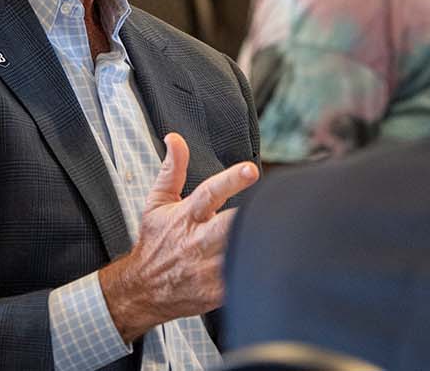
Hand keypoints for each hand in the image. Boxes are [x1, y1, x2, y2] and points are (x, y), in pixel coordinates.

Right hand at [98, 133, 257, 340]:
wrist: (142, 289)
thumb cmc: (155, 243)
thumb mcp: (157, 203)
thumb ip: (171, 170)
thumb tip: (175, 138)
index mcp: (187, 216)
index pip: (209, 193)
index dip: (231, 181)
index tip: (251, 170)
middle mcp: (198, 241)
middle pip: (231, 226)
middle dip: (252, 218)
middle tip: (277, 207)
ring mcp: (208, 269)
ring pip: (241, 254)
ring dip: (260, 243)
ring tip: (287, 233)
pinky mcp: (216, 292)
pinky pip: (242, 280)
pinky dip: (256, 272)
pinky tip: (274, 265)